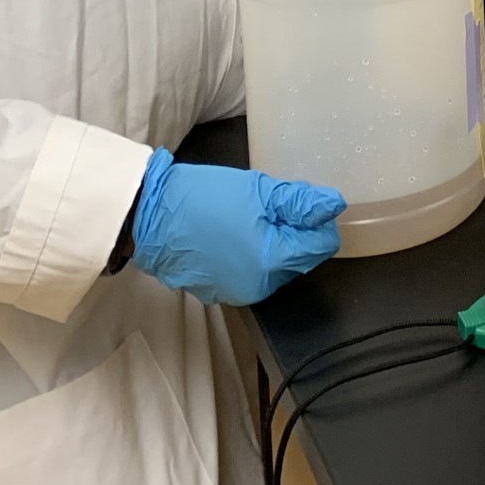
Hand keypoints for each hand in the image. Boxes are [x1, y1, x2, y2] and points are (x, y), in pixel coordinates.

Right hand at [127, 149, 343, 306]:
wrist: (149, 217)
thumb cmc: (204, 199)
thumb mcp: (258, 191)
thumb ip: (299, 202)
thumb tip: (334, 206)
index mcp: (272, 262)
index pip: (320, 247)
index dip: (318, 223)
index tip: (300, 203)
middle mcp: (258, 287)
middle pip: (298, 259)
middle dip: (293, 233)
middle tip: (269, 205)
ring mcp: (235, 292)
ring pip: (274, 268)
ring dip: (272, 245)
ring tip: (247, 217)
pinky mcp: (216, 291)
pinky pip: (249, 273)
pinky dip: (249, 255)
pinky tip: (231, 233)